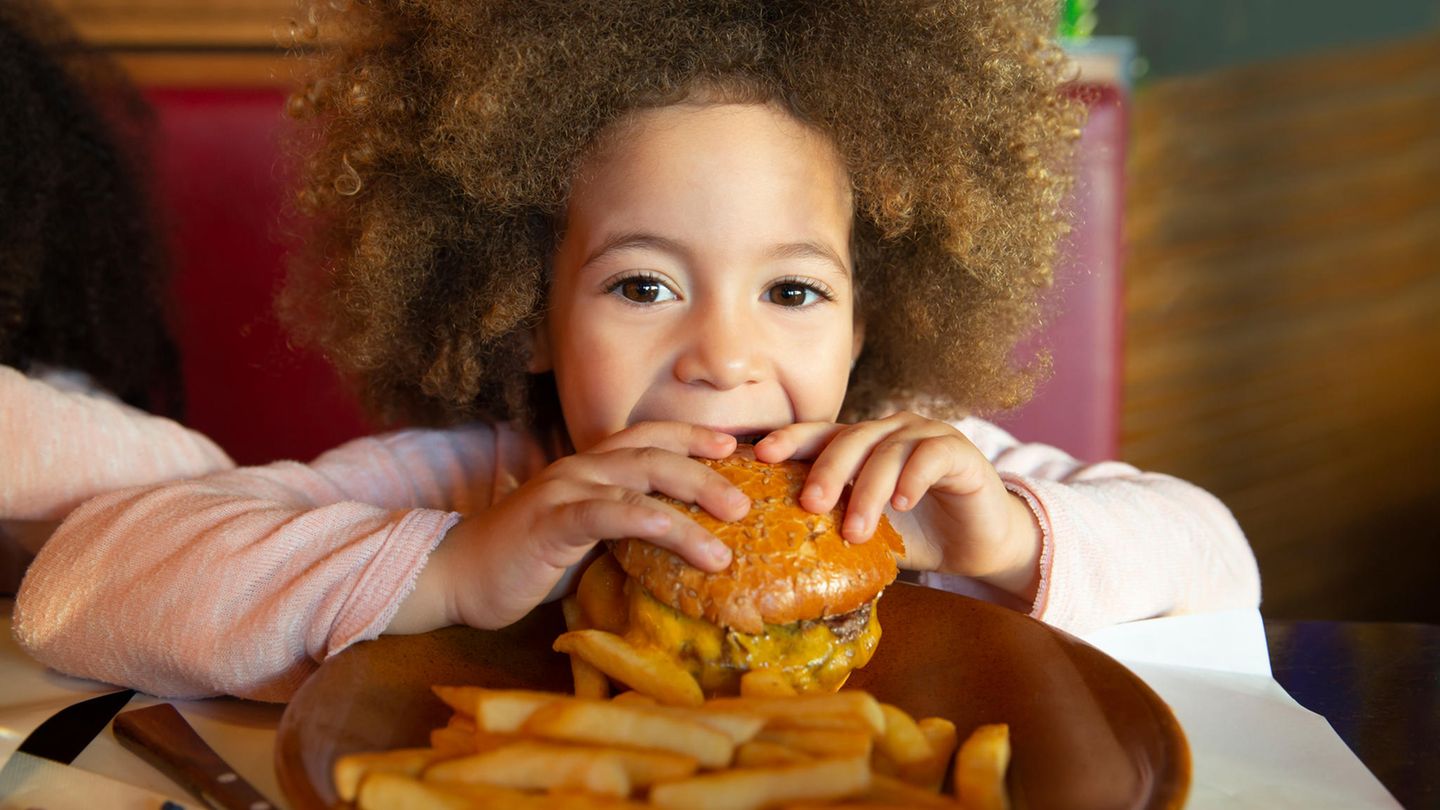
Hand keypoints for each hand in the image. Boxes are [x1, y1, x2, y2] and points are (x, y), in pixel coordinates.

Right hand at [388, 423, 748, 633]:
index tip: (736, 446)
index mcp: (590, 467)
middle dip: (707, 471)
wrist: (457, 576)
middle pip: (656, 454)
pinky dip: (647, 518)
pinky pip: (606, 513)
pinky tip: (678, 532)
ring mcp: (564, 490)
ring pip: (640, 478)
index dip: (693, 436)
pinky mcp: (551, 522)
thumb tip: (676, 542)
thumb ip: (622, 529)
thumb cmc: (524, 562)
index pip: (650, 438)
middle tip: (747, 500)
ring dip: (691, 498)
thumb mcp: (583, 540)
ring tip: (730, 529)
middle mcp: (580, 468)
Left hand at [753, 413, 1041, 601]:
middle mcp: (889, 431)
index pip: (820, 434)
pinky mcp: (958, 451)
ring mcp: (925, 435)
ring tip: (857, 530)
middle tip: (810, 504)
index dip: (791, 440)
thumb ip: (832, 527)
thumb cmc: (917, 535)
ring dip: (869, 491)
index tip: (761, 456)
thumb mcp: (867, 531)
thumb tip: (777, 549)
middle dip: (827, 471)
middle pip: (849, 439)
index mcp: (861, 445)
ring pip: (887, 451)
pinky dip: (913, 478)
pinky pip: (930, 456)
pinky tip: (902, 504)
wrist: (978, 544)